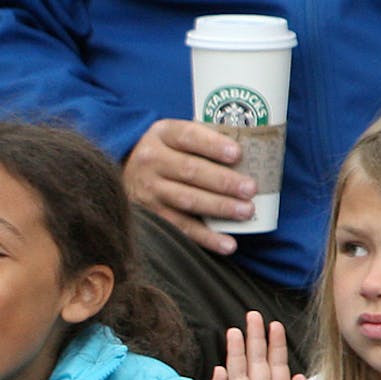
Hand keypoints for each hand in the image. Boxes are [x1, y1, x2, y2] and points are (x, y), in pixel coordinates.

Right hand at [122, 119, 254, 254]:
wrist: (127, 176)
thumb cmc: (168, 153)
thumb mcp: (176, 137)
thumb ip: (204, 140)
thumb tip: (253, 149)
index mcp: (162, 134)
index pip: (188, 136)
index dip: (213, 145)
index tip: (237, 154)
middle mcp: (151, 160)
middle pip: (190, 170)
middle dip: (223, 181)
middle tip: (250, 189)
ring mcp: (149, 190)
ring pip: (187, 200)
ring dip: (219, 207)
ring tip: (246, 212)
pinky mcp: (152, 216)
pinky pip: (182, 228)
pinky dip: (206, 238)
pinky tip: (228, 244)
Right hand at [208, 311, 328, 379]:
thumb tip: (296, 375)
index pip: (276, 365)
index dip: (275, 345)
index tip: (274, 324)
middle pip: (255, 364)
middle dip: (253, 340)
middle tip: (251, 316)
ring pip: (239, 377)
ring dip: (236, 355)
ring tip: (234, 332)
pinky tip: (221, 370)